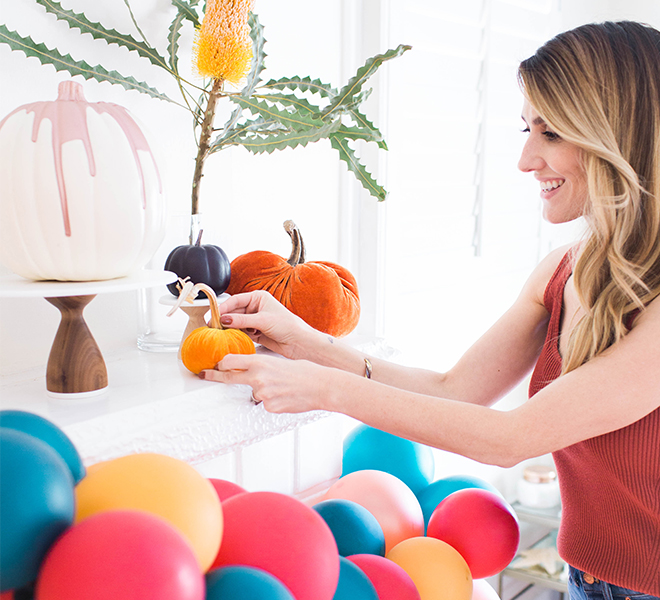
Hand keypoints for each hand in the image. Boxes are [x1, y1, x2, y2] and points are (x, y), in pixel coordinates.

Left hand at [200, 353, 331, 413]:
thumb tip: (252, 371)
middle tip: (205, 375)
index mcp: (260, 363)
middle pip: (229, 377)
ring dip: (264, 391)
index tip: (215, 365)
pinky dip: (274, 400)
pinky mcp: (269, 407)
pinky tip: (287, 396)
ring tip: (283, 387)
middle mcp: (257, 378)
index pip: (231, 361)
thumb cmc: (305, 372)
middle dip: (215, 376)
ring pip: (255, 392)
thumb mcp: (279, 362)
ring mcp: (262, 394)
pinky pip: (266, 403)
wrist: (320, 386)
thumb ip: (262, 366)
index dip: (222, 363)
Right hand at [218, 290, 316, 358]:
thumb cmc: (288, 325)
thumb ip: (242, 320)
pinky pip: (241, 332)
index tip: (214, 316)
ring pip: (236, 323)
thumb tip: (224, 319)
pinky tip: (236, 338)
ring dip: (231, 328)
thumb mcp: (263, 320)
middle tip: (214, 326)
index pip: (236, 300)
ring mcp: (255, 320)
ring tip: (224, 333)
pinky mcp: (255, 332)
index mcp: (258, 298)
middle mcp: (256, 307)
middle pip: (234, 312)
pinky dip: (237, 335)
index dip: (224, 307)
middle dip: (226, 319)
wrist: (298, 342)